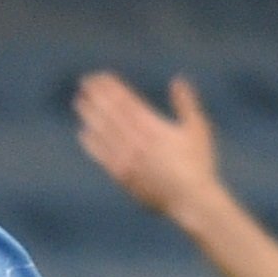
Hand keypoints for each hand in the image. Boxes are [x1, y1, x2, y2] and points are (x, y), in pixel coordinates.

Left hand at [72, 72, 218, 219]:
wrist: (190, 199)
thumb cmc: (198, 163)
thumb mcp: (197, 129)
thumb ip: (186, 104)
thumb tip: (178, 80)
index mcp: (154, 128)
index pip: (126, 102)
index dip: (112, 88)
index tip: (101, 77)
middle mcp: (137, 142)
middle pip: (111, 113)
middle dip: (97, 96)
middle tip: (85, 82)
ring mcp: (127, 160)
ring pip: (103, 132)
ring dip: (90, 115)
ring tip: (79, 102)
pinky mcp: (122, 176)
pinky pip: (102, 157)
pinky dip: (92, 144)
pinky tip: (84, 133)